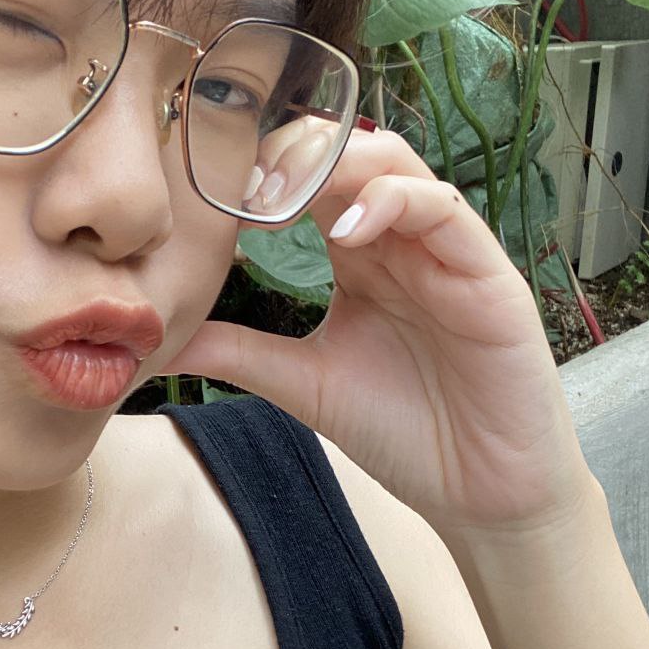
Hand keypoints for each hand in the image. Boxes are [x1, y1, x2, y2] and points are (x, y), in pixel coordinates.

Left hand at [162, 128, 596, 536]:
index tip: (209, 195)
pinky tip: (350, 232)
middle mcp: (402, 243)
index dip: (262, 174)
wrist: (480, 493)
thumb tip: (160, 337)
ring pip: (398, 166)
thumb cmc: (405, 432)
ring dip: (337, 167)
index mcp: (361, 259)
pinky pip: (446, 211)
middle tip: (240, 184)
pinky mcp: (488, 275)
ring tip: (282, 199)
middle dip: (291, 156)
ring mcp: (447, 253)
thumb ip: (239, 352)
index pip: (312, 183)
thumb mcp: (305, 383)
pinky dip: (395, 204)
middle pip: (350, 156)